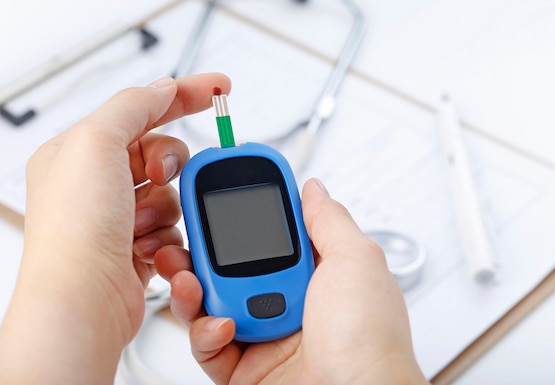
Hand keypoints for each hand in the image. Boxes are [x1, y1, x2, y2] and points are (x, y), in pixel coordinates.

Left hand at [0, 73, 230, 384]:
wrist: (84, 302)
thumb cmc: (74, 231)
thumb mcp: (96, 143)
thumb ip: (134, 106)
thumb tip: (163, 88)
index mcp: (78, 151)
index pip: (140, 109)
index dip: (183, 95)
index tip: (220, 89)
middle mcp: (96, 183)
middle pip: (161, 152)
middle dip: (169, 166)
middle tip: (158, 176)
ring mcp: (117, 217)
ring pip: (172, 193)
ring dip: (165, 208)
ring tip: (140, 225)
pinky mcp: (135, 246)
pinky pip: (173, 226)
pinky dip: (167, 236)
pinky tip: (146, 248)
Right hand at [156, 178, 428, 384]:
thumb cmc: (369, 341)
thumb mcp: (355, 261)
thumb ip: (328, 220)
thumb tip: (312, 188)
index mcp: (317, 274)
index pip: (272, 233)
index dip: (245, 213)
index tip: (219, 194)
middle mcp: (289, 302)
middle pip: (232, 266)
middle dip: (203, 250)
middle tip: (184, 236)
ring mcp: (265, 335)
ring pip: (212, 302)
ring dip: (193, 287)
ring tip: (189, 278)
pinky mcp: (243, 370)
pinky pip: (208, 344)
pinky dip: (205, 332)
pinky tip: (222, 325)